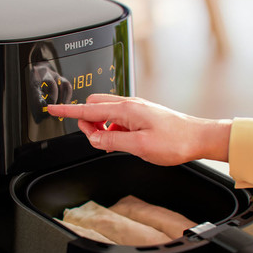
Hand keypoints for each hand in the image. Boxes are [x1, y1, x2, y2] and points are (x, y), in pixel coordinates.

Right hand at [46, 95, 230, 165]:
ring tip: (111, 144)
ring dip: (101, 127)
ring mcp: (136, 109)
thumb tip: (94, 139)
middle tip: (94, 139)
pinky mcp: (142, 115)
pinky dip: (112, 129)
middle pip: (94, 106)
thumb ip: (112, 141)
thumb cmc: (175, 141)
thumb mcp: (139, 147)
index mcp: (126, 110)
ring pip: (106, 112)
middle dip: (86, 121)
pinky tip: (121, 142)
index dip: (68, 111)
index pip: (88, 110)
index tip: (53, 109)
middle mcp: (130, 105)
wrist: (199, 138)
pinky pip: (117, 118)